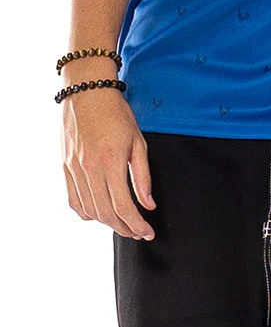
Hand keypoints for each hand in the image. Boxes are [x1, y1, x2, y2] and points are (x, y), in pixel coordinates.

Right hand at [62, 88, 155, 239]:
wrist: (87, 94)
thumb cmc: (117, 114)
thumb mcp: (138, 141)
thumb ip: (142, 176)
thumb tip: (148, 204)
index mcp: (111, 162)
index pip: (123, 206)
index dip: (137, 224)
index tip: (148, 232)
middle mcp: (89, 170)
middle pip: (106, 214)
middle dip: (125, 228)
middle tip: (139, 232)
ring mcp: (74, 171)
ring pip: (90, 211)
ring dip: (108, 223)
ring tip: (125, 225)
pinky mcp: (65, 169)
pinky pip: (74, 201)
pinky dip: (88, 213)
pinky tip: (101, 214)